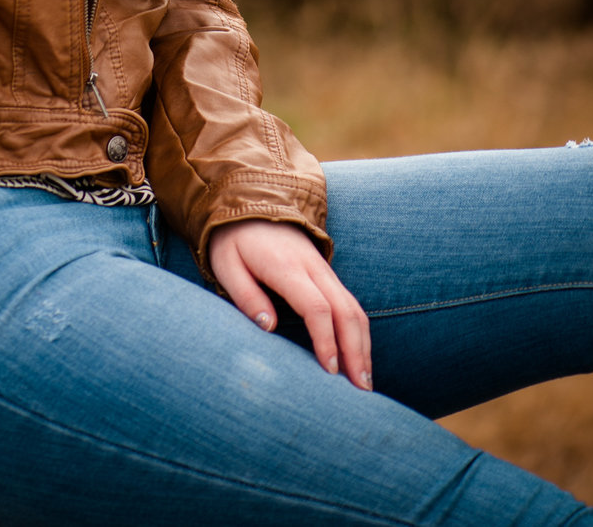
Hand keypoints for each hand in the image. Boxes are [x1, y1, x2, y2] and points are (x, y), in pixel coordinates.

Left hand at [207, 219, 372, 388]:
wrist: (250, 203)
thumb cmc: (234, 241)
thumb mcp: (227, 266)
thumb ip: (246, 296)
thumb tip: (269, 328)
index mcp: (287, 267)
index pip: (317, 307)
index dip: (326, 341)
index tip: (329, 370)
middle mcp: (313, 267)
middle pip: (346, 311)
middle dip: (357, 351)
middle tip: (361, 389)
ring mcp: (323, 269)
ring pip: (354, 308)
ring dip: (363, 345)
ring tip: (365, 382)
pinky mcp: (326, 273)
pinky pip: (350, 303)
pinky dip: (359, 332)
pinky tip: (358, 356)